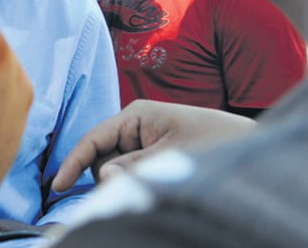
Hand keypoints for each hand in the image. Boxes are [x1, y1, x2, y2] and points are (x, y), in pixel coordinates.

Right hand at [51, 99, 255, 191]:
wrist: (251, 144)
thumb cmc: (215, 142)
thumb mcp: (171, 156)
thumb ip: (133, 167)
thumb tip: (102, 178)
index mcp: (136, 115)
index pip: (92, 139)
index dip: (72, 162)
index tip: (56, 186)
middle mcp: (135, 123)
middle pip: (100, 155)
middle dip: (103, 175)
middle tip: (125, 191)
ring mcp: (144, 136)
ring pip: (113, 165)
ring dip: (121, 180)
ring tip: (152, 183)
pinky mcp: (153, 149)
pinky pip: (129, 168)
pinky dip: (131, 179)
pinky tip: (146, 184)